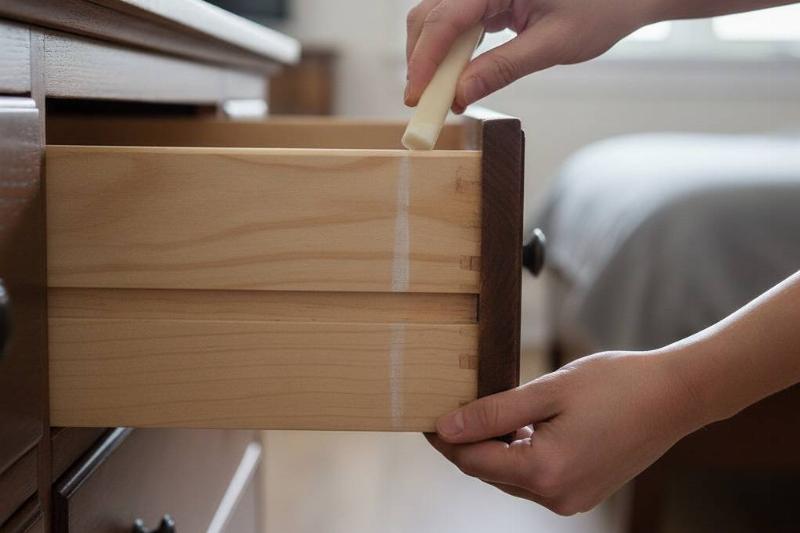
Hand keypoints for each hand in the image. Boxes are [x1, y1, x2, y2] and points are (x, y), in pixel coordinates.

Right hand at [405, 0, 655, 111]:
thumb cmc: (604, 7)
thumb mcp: (553, 44)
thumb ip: (502, 68)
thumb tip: (460, 96)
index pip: (444, 19)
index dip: (424, 61)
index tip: (415, 97)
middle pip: (430, 15)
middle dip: (422, 60)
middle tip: (425, 103)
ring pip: (438, 18)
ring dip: (434, 58)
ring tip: (441, 94)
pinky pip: (457, 20)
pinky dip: (451, 50)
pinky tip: (458, 74)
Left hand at [427, 351, 705, 514]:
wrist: (675, 397)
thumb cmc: (616, 385)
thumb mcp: (548, 391)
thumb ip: (494, 412)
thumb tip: (446, 427)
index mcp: (544, 471)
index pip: (473, 460)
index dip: (445, 438)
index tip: (426, 416)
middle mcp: (556, 496)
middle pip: (489, 471)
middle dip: (467, 442)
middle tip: (449, 408)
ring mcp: (572, 499)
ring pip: (511, 475)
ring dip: (494, 448)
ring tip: (483, 412)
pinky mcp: (583, 492)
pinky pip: (535, 477)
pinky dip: (520, 454)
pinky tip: (520, 426)